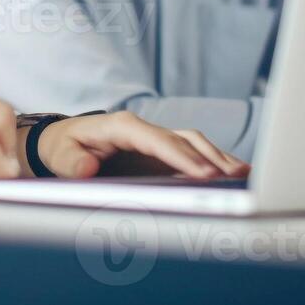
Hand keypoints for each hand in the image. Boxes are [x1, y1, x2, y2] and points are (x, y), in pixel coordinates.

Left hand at [31, 111, 249, 179]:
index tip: (203, 174)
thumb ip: (73, 162)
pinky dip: (212, 160)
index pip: (158, 140)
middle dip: (209, 157)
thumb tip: (89, 168)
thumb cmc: (63, 146)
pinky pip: (190, 151)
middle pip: (183, 139)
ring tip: (243, 175)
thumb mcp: (60, 154)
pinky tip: (231, 171)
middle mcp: (142, 128)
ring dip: (217, 157)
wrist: (62, 141)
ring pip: (192, 142)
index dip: (182, 157)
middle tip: (233, 178)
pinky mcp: (159, 151)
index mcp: (121, 126)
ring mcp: (153, 138)